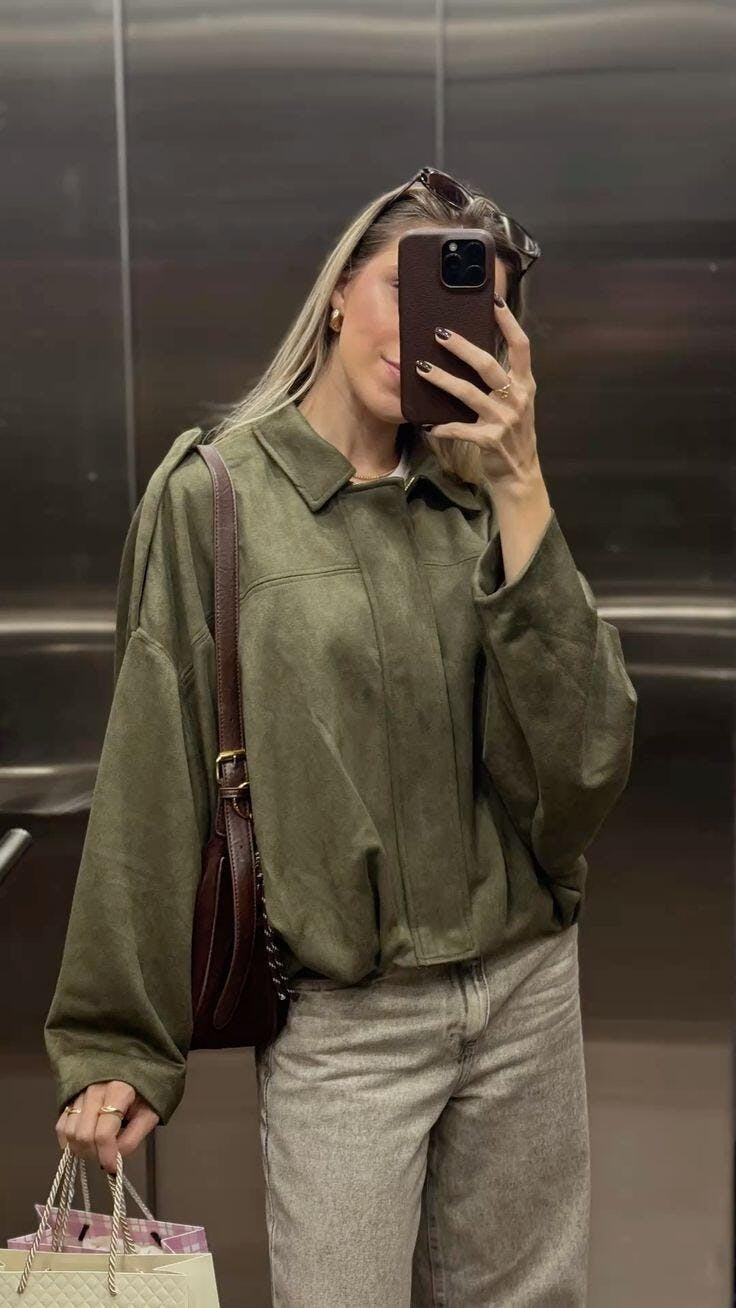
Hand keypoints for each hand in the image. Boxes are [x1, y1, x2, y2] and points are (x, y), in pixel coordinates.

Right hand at [55, 1080, 159, 1174]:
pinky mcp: (71, 1097)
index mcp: (118, 1090)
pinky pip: (61, 1125)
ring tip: (96, 1150)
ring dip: (80, 1149)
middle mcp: (94, 1089)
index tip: (112, 1167)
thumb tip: (114, 1158)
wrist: (134, 1067)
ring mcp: (80, 1092)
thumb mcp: (149, 1113)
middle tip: (106, 1158)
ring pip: (69, 1131)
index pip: (103, 1132)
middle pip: (83, 1134)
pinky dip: (68, 1141)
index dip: (106, 1155)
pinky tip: (82, 1144)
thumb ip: (134, 1137)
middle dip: (93, 1154)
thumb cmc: (144, 1093)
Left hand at [416, 298, 540, 491]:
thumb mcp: (516, 403)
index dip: (508, 323)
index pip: (521, 346)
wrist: (520, 474)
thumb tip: (475, 353)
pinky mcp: (489, 440)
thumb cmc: (513, 433)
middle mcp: (517, 398)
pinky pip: (460, 429)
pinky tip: (426, 424)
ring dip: (441, 380)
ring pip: (468, 393)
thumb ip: (503, 380)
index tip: (493, 301)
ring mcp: (504, 420)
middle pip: (487, 364)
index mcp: (525, 385)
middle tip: (439, 333)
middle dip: (462, 347)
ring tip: (421, 368)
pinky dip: (442, 427)